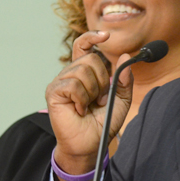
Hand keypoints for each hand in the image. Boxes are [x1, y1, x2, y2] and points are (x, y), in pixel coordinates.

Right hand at [45, 31, 132, 180]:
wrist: (90, 144)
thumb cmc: (102, 122)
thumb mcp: (121, 99)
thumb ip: (124, 79)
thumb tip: (125, 56)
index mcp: (84, 71)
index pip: (84, 45)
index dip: (92, 37)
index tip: (106, 35)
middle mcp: (70, 73)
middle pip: (90, 60)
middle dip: (101, 80)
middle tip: (99, 99)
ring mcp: (60, 82)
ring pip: (82, 71)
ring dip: (92, 91)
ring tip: (88, 106)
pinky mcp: (54, 92)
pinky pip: (73, 84)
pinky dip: (81, 98)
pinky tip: (79, 109)